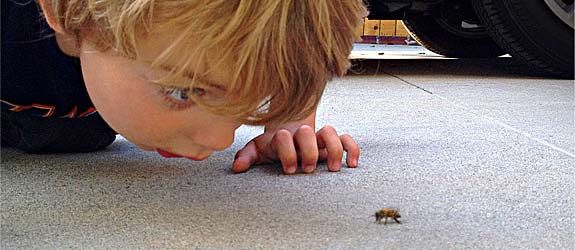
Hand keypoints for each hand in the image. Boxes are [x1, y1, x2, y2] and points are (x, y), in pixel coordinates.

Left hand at [232, 123, 359, 173]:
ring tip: (332, 169)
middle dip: (308, 151)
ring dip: (332, 149)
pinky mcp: (332, 142)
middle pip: (307, 133)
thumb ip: (247, 156)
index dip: (287, 152)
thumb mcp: (258, 150)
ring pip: (330, 132)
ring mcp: (318, 137)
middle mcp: (301, 134)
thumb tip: (237, 168)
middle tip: (307, 169)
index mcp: (282, 137)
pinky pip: (346, 139)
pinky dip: (352, 149)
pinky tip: (352, 164)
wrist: (288, 129)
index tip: (289, 169)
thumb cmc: (273, 145)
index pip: (284, 137)